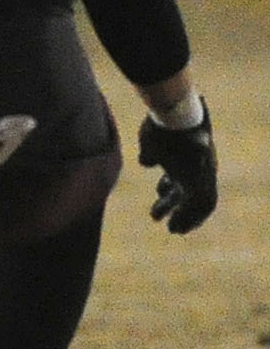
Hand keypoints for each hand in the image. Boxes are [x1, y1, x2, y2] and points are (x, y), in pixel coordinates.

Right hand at [139, 104, 216, 233]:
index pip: (186, 179)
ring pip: (195, 204)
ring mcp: (201, 175)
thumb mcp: (153, 142)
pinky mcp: (197, 183)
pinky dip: (186, 219)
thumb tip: (146, 162)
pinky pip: (195, 208)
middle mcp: (201, 168)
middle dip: (178, 207)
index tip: (161, 197)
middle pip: (191, 193)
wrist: (176, 118)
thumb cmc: (161, 126)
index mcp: (190, 157)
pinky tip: (175, 227)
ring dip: (183, 217)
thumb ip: (151, 154)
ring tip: (172, 229)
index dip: (174, 191)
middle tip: (166, 221)